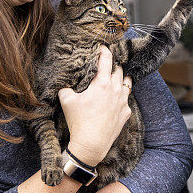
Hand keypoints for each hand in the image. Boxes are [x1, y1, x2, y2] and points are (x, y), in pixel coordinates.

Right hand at [58, 46, 132, 165]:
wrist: (91, 145)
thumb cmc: (79, 122)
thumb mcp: (66, 101)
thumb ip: (65, 88)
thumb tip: (65, 84)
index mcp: (101, 83)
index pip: (106, 59)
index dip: (104, 50)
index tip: (102, 47)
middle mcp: (115, 89)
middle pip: (118, 69)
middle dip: (112, 64)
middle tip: (105, 64)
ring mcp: (123, 101)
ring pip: (126, 82)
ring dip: (120, 77)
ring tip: (115, 77)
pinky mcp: (126, 113)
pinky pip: (127, 99)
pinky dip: (122, 95)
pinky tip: (116, 97)